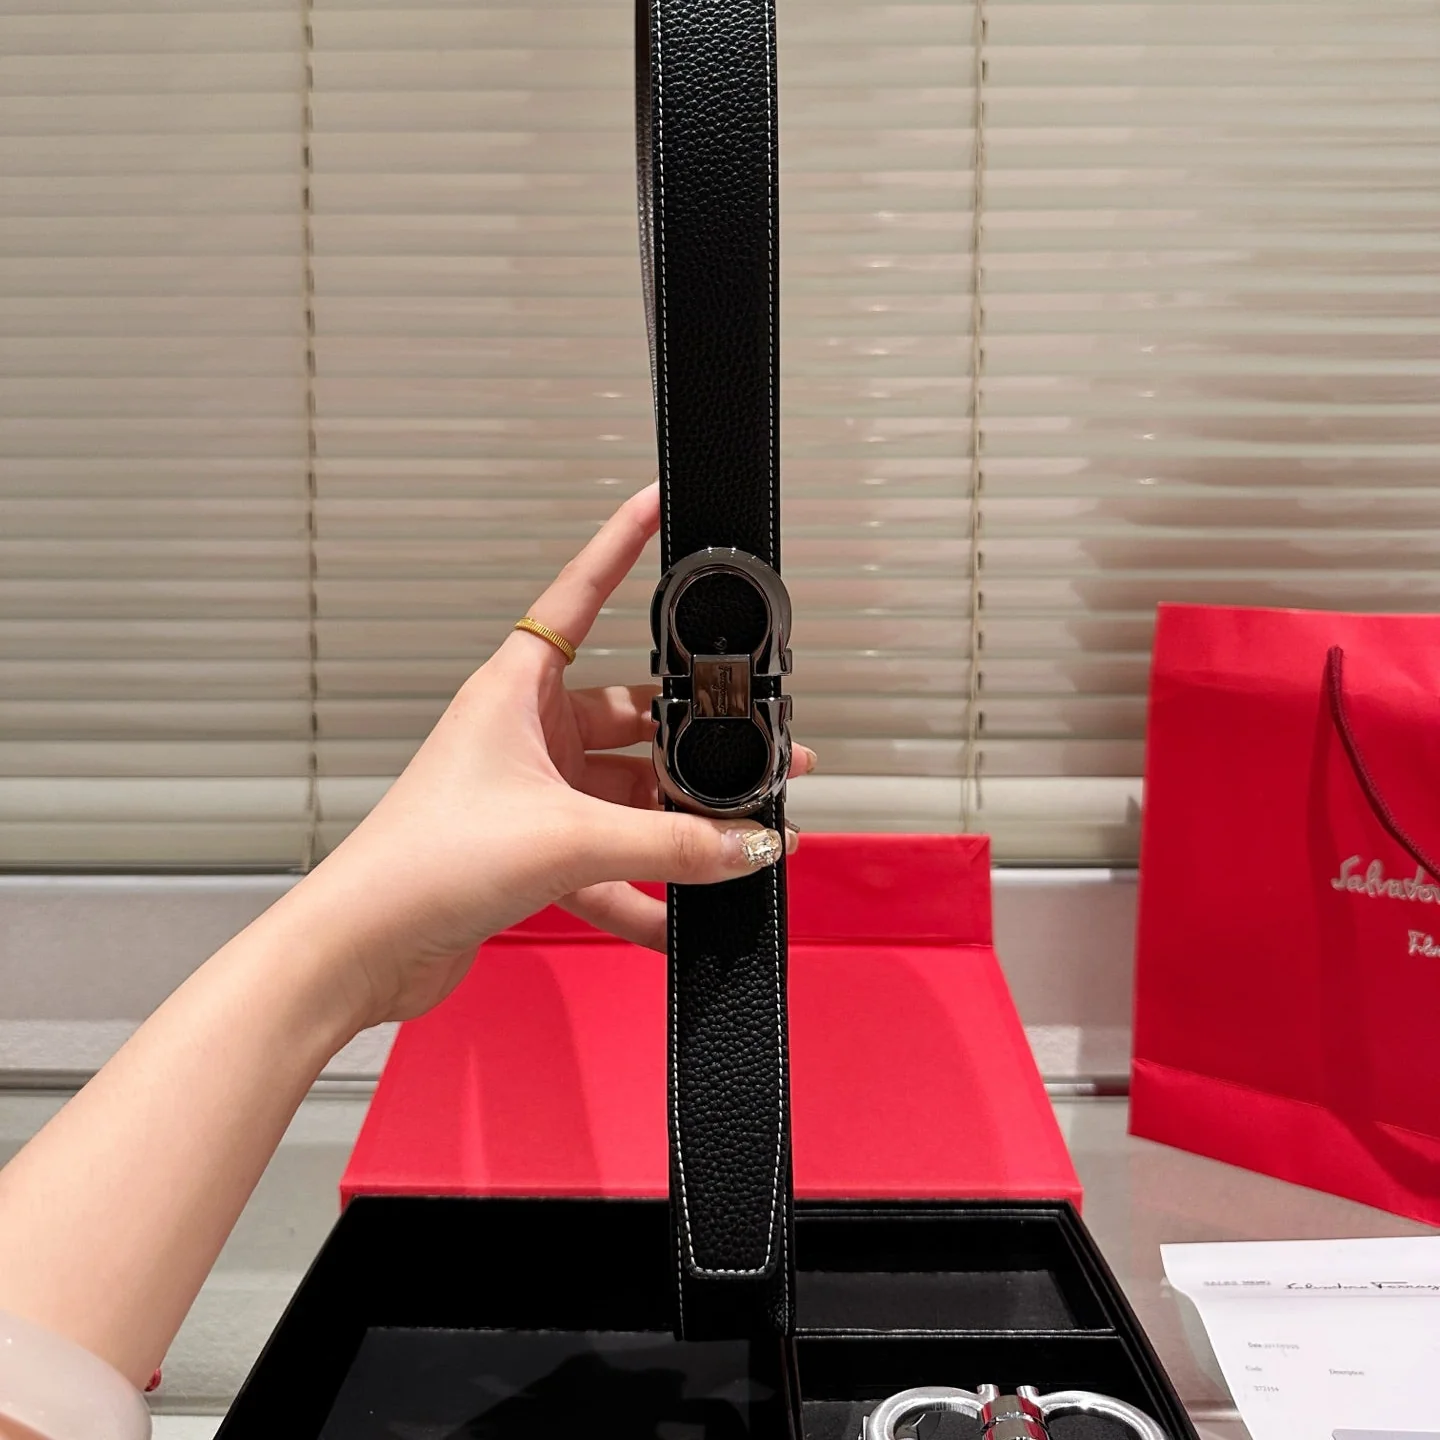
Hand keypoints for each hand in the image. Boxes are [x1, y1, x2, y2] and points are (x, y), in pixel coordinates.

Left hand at [284, 482, 813, 1029]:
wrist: (363, 947)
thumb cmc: (422, 861)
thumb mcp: (567, 837)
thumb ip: (670, 842)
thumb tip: (747, 844)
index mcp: (515, 691)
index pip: (579, 595)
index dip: (620, 547)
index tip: (657, 507)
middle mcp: (524, 734)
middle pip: (629, 716)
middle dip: (694, 737)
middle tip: (755, 747)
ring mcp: (529, 795)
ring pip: (626, 794)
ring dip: (677, 822)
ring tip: (741, 840)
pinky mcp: (531, 852)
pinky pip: (608, 862)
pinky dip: (644, 888)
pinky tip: (683, 916)